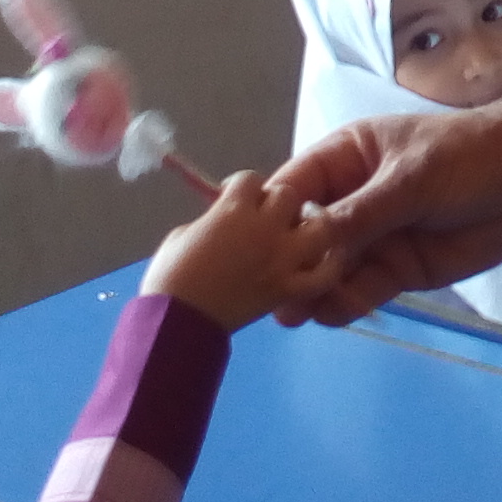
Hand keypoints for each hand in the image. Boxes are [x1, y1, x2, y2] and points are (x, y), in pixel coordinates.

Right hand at [143, 171, 345, 330]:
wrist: (176, 322)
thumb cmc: (169, 278)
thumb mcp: (181, 236)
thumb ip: (210, 221)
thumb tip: (222, 222)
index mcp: (232, 210)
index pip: (251, 179)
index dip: (243, 186)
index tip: (235, 197)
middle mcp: (264, 228)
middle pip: (288, 195)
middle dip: (278, 201)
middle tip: (269, 217)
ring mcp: (281, 258)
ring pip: (320, 226)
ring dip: (316, 224)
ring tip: (306, 230)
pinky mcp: (289, 288)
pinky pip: (325, 274)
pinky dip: (332, 265)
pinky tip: (330, 258)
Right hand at [266, 98, 501, 325]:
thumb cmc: (472, 156)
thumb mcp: (413, 178)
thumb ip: (361, 215)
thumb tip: (306, 243)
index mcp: (345, 158)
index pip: (293, 190)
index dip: (268, 220)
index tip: (244, 252)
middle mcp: (351, 200)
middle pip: (305, 237)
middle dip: (285, 264)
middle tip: (263, 295)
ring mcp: (376, 237)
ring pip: (330, 268)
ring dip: (311, 289)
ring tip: (290, 313)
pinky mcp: (401, 269)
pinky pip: (363, 288)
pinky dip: (345, 302)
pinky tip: (328, 314)